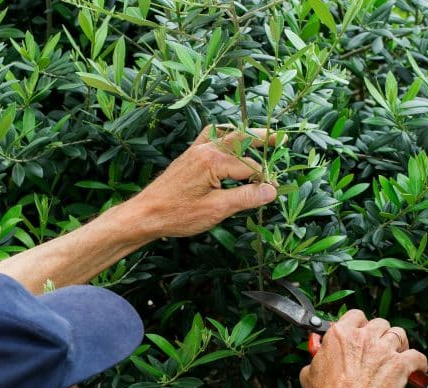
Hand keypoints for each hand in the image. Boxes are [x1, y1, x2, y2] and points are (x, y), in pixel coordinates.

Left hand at [129, 125, 278, 237]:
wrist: (146, 214)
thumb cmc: (178, 214)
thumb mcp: (217, 210)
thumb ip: (245, 198)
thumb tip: (271, 191)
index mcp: (213, 161)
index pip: (249, 166)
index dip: (263, 179)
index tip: (273, 191)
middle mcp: (205, 149)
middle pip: (240, 139)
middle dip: (262, 138)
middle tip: (281, 137)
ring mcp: (195, 150)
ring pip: (225, 134)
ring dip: (243, 134)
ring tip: (260, 135)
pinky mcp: (189, 156)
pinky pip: (209, 137)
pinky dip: (223, 135)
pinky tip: (228, 141)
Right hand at [299, 311, 427, 387]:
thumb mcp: (308, 376)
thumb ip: (315, 361)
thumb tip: (316, 360)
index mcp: (341, 334)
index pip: (355, 315)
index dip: (359, 324)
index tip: (360, 333)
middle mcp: (364, 337)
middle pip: (379, 323)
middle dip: (380, 333)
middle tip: (378, 347)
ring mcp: (384, 349)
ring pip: (399, 334)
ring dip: (399, 343)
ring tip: (397, 353)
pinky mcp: (400, 364)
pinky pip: (417, 356)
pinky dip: (419, 362)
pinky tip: (417, 368)